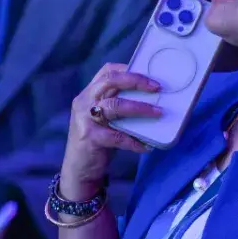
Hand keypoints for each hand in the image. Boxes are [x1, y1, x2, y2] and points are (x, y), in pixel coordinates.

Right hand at [60, 63, 161, 200]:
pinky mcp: (90, 138)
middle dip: (136, 81)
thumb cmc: (98, 139)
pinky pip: (117, 136)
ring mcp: (85, 119)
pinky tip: (146, 146)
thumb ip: (119, 104)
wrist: (78, 169)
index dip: (128, 69)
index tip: (150, 74)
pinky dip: (134, 141)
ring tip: (158, 113)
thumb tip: (153, 97)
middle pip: (110, 81)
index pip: (107, 71)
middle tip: (157, 87)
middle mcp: (84, 102)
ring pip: (114, 106)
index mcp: (89, 93)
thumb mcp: (104, 117)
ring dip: (140, 108)